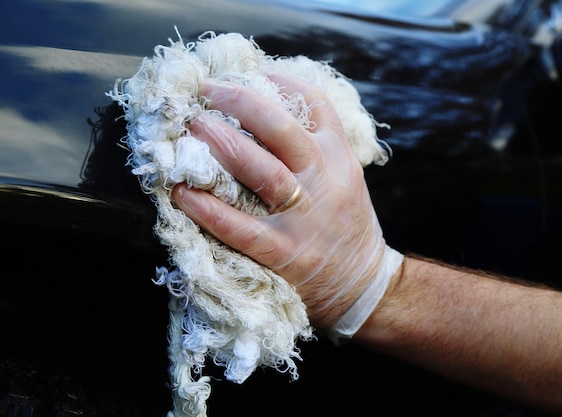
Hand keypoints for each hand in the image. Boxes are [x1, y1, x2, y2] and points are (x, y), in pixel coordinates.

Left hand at [172, 74, 401, 330]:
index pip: (316, 104)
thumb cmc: (344, 224)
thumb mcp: (344, 176)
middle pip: (284, 130)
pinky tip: (183, 193)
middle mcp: (325, 182)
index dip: (280, 82)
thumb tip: (264, 112)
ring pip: (264, 172)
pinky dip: (209, 210)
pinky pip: (241, 228)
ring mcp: (304, 219)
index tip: (248, 72)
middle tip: (207, 91)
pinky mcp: (285, 254)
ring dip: (224, 146)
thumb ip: (315, 147)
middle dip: (242, 103)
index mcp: (340, 158)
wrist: (363, 284)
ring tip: (193, 128)